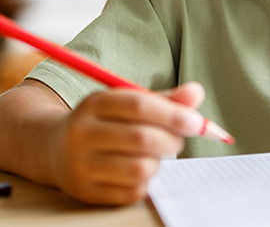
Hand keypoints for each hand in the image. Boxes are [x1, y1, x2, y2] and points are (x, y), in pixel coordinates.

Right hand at [50, 82, 205, 204]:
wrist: (56, 149)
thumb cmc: (107, 121)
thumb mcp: (129, 101)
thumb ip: (165, 99)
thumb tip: (196, 94)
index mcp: (95, 103)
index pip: (138, 105)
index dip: (172, 113)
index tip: (196, 122)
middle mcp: (83, 133)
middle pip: (140, 138)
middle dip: (171, 140)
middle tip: (179, 139)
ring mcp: (81, 165)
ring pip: (139, 168)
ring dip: (159, 162)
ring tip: (156, 154)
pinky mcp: (85, 193)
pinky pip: (131, 192)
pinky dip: (146, 181)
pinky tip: (139, 169)